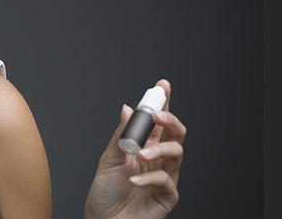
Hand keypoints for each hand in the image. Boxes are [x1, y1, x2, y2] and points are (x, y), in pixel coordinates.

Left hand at [84, 79, 186, 218]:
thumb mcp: (108, 160)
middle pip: (175, 134)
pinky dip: (150, 178)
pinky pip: (166, 181)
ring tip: (139, 155)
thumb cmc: (104, 194)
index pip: (157, 122)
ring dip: (158, 150)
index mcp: (143, 147)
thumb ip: (120, 136)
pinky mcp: (166, 196)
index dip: (162, 103)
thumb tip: (126, 109)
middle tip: (158, 115)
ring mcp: (164, 177)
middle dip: (170, 120)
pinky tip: (133, 181)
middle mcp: (157, 159)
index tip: (162, 86)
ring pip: (177, 153)